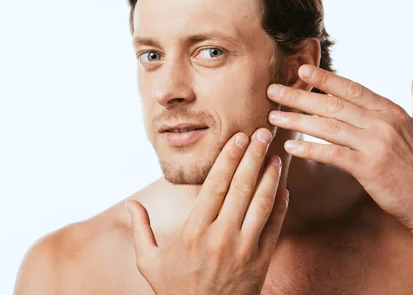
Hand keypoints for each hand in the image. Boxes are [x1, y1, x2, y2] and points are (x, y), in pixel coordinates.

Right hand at [125, 128, 288, 294]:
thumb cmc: (174, 291)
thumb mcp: (149, 263)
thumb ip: (140, 231)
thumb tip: (129, 205)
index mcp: (193, 232)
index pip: (216, 185)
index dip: (229, 158)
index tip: (239, 138)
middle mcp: (221, 237)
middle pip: (242, 187)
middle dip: (255, 156)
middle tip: (264, 133)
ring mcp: (245, 249)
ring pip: (262, 203)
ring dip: (271, 176)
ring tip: (276, 154)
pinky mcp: (261, 262)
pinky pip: (275, 227)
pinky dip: (281, 205)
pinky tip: (283, 187)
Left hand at [267, 64, 412, 231]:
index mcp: (391, 111)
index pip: (351, 89)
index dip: (324, 79)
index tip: (300, 71)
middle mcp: (382, 123)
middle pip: (332, 105)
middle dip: (299, 96)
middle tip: (272, 90)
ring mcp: (376, 145)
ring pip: (328, 127)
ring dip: (297, 121)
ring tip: (272, 117)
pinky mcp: (369, 168)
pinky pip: (333, 155)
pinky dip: (310, 150)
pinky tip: (290, 147)